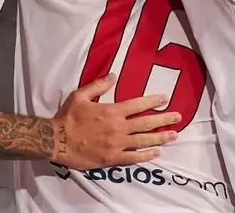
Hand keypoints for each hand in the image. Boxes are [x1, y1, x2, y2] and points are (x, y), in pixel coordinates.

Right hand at [51, 73, 178, 169]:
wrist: (57, 140)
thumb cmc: (68, 117)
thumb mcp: (79, 95)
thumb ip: (98, 86)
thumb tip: (113, 76)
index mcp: (112, 111)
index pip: (138, 105)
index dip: (153, 101)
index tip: (165, 99)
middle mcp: (118, 128)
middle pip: (146, 123)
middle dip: (164, 119)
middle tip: (178, 117)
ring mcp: (117, 144)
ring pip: (144, 141)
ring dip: (161, 137)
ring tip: (174, 135)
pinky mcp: (113, 158)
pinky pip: (134, 158)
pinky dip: (147, 155)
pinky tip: (157, 153)